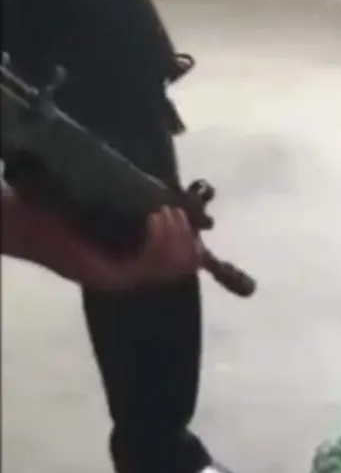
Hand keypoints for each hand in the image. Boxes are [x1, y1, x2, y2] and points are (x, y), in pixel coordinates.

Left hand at [6, 195, 202, 291]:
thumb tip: (166, 194)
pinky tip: (155, 217)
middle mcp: (127, 275)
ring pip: (168, 267)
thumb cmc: (54, 208)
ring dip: (175, 237)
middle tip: (176, 211)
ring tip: (166, 212)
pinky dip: (158, 240)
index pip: (179, 262)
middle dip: (186, 239)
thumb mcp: (101, 206)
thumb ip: (130, 207)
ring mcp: (117, 278)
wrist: (16, 218)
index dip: (191, 241)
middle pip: (180, 268)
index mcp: (128, 261)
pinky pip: (145, 264)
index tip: (187, 214)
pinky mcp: (105, 276)